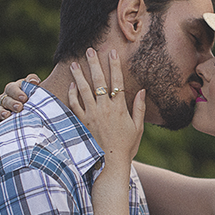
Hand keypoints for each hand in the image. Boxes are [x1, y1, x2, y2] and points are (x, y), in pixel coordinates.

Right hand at [0, 74, 39, 127]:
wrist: (33, 111)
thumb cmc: (34, 97)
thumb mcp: (35, 87)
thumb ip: (33, 81)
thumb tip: (33, 81)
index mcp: (13, 89)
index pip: (12, 88)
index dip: (17, 93)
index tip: (24, 98)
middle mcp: (5, 99)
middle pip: (5, 100)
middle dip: (12, 104)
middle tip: (19, 107)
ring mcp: (1, 110)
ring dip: (2, 113)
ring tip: (7, 115)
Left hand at [67, 48, 144, 164]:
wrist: (110, 164)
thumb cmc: (126, 147)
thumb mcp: (138, 128)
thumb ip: (139, 108)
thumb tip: (142, 90)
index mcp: (120, 108)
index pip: (117, 81)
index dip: (114, 65)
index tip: (112, 52)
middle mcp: (105, 109)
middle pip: (99, 81)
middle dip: (95, 64)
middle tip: (90, 50)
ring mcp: (92, 115)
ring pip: (84, 90)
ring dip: (79, 75)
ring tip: (75, 63)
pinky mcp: (82, 123)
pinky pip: (75, 106)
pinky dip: (73, 95)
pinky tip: (72, 85)